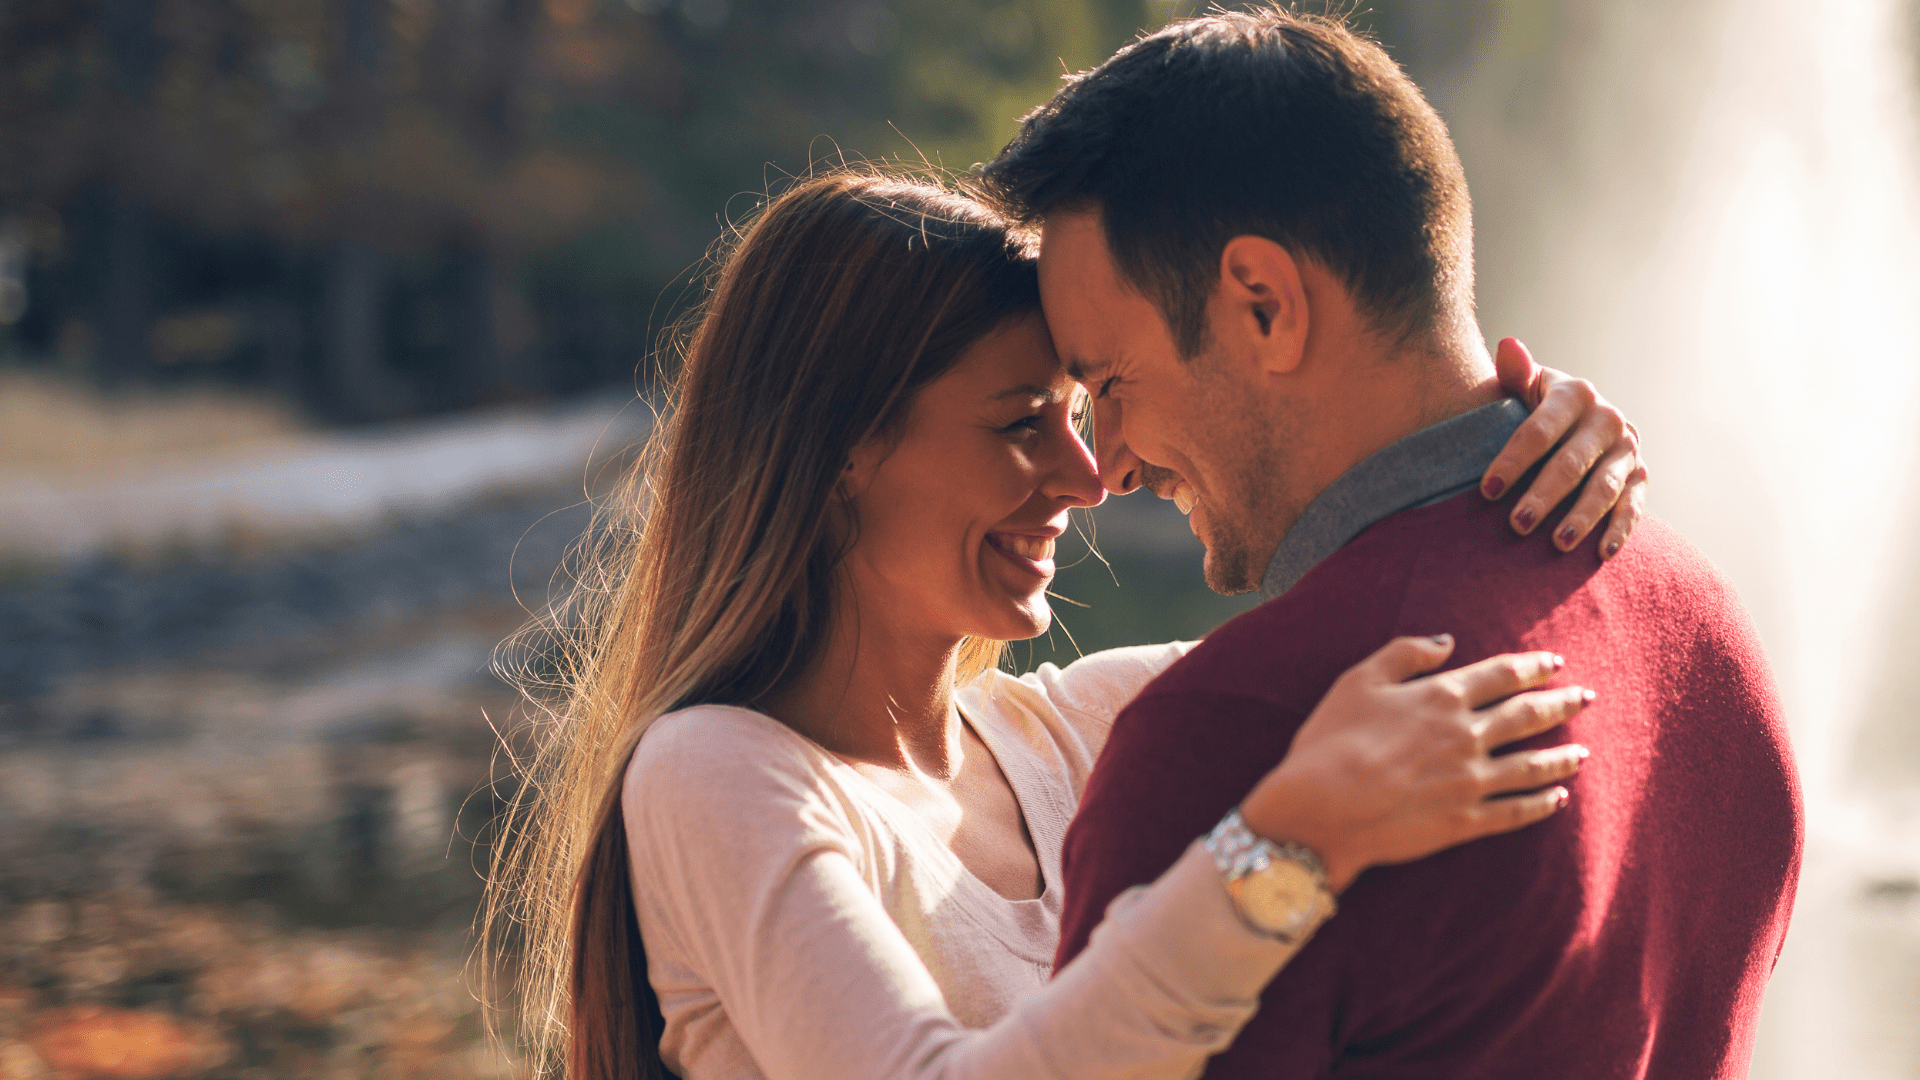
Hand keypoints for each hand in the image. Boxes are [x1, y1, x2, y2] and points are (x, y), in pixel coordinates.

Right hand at [1241, 634, 1590, 892]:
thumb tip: (1447, 641)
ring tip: (1583, 751)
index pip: (1502, 675)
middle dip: (1560, 704)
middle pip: (1527, 715)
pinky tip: (1558, 798)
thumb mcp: (1358, 680)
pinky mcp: (1466, 822)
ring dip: (1562, 756)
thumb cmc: (1331, 741)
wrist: (1321, 809)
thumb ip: (1405, 653)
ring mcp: (1472, 781)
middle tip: (1586, 697)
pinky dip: (1542, 803)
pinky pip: (1517, 811)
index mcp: (1442, 696)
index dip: (1533, 667)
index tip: (1555, 663)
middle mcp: (1467, 735)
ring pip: (1532, 765)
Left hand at [1483, 337, 1647, 559]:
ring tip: (1557, 544)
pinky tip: (1602, 553)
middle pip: (1571, 463)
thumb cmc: (1536, 406)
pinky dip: (1620, 530)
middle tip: (1517, 524)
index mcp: (1575, 394)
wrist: (1577, 419)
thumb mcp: (1525, 386)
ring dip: (1581, 517)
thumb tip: (1508, 347)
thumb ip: (1516, 372)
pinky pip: (1633, 506)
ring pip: (1603, 488)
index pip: (1539, 431)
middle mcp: (1607, 420)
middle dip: (1544, 495)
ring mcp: (1627, 449)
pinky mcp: (1640, 476)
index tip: (1486, 490)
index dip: (1512, 461)